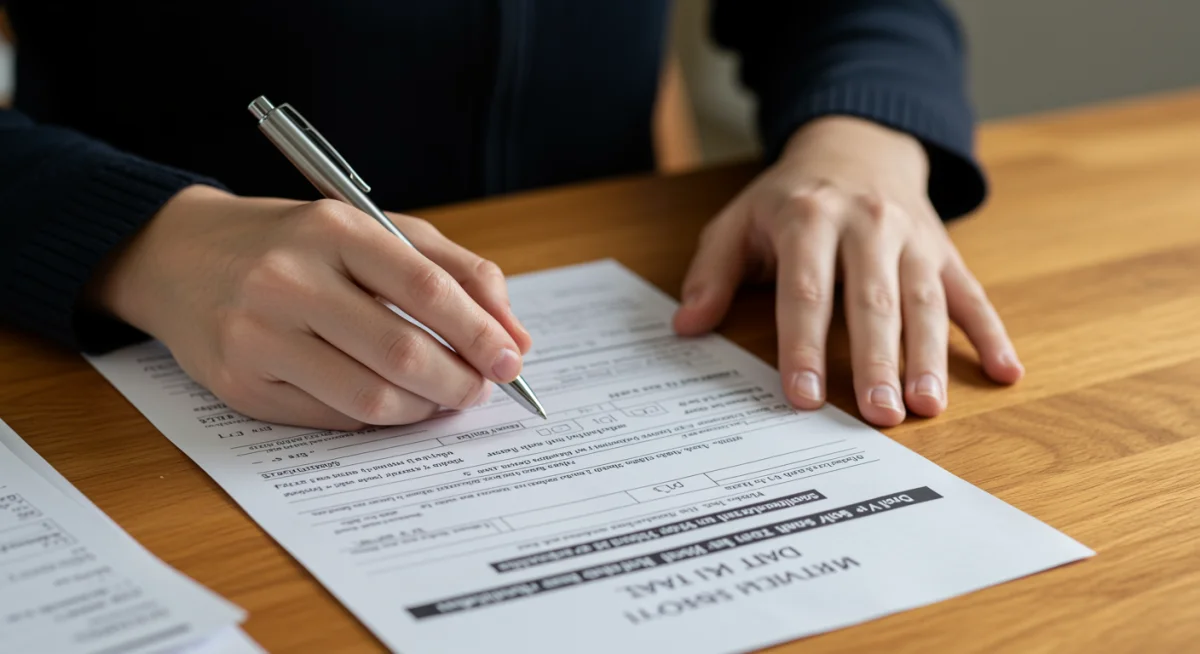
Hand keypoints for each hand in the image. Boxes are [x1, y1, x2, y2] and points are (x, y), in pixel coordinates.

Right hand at [91, 186, 531, 429]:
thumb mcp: (375, 231)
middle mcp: (288, 280)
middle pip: (401, 352)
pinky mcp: (239, 384)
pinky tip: (391, 402)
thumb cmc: (298, 244)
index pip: (425, 287)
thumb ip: (455, 272)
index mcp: (331, 230)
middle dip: (459, 381)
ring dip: (423, 408)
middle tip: (480, 388)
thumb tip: (516, 339)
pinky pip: (332, 419)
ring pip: (369, 398)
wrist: (180, 256)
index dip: (479, 331)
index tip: (511, 360)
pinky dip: (378, 419)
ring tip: (440, 397)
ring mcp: (257, 336)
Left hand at [673, 116, 1022, 426]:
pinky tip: (1006, 372)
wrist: (856, 145)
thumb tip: (685, 326)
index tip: (803, 397)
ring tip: (928, 407)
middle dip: (877, 361)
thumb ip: (712, 271)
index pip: (806, 290)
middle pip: (873, 301)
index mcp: (809, 219)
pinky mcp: (945, 251)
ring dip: (930, 357)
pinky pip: (971, 293)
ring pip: (925, 302)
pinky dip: (991, 333)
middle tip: (879, 415)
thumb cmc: (789, 198)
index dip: (802, 346)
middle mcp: (867, 225)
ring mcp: (913, 238)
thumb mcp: (739, 220)